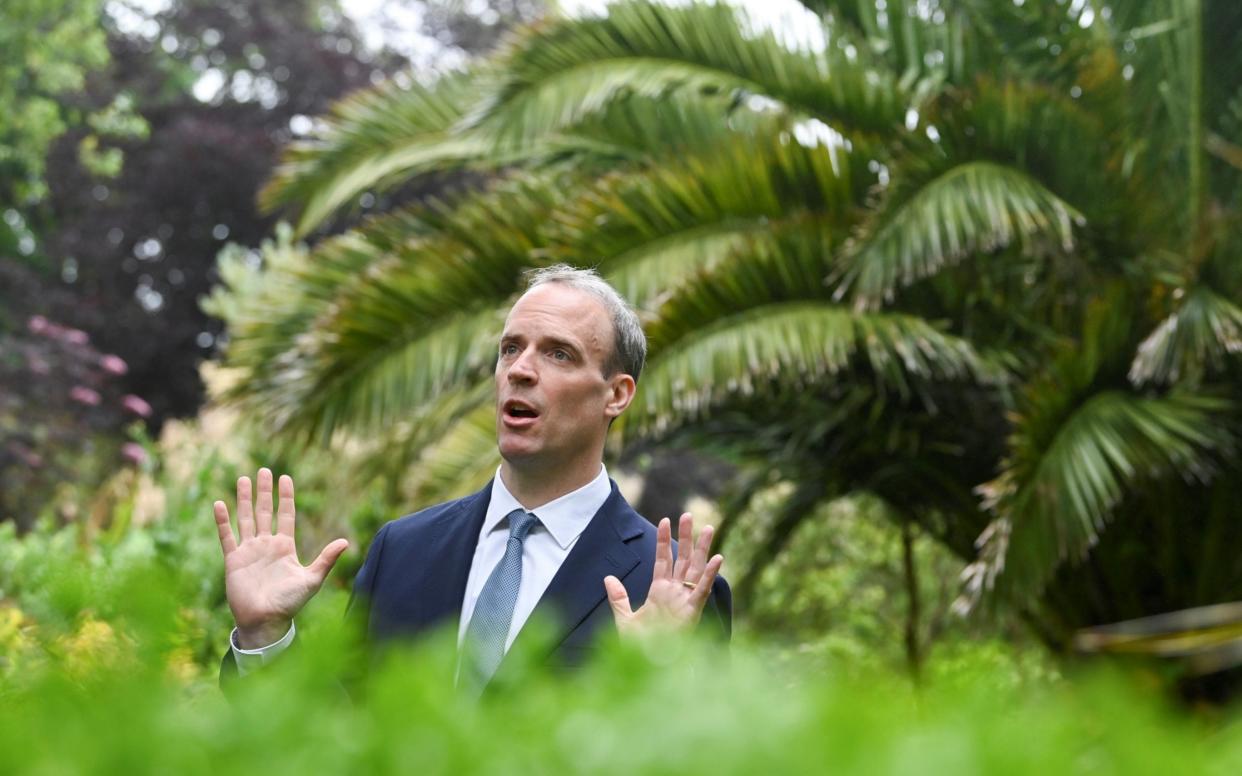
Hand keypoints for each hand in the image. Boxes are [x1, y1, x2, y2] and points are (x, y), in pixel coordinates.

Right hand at [213, 468, 348, 648]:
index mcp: (285, 547)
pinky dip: (222, 521)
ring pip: (246, 519)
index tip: (285, 477)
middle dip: (264, 492)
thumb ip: (326, 559)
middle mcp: (266, 545)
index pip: (286, 515)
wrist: (266, 621)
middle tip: (264, 470)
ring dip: (244, 499)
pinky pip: (227, 536)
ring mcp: (249, 551)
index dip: (286, 497)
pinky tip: (220, 503)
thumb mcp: (312, 579)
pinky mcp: (233, 560)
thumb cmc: (290, 603)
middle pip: (264, 511)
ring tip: (243, 478)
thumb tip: (346, 542)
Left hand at [604, 513, 723, 637]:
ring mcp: (684, 600)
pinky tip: (718, 558)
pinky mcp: (692, 611)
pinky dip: (710, 574)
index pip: (662, 559)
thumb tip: (608, 578)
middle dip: (685, 537)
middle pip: (681, 558)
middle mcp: (674, 592)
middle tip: (688, 515)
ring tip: (708, 528)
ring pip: (695, 568)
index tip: (665, 520)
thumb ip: (618, 597)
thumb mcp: (625, 619)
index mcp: (659, 591)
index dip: (663, 540)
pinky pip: (702, 589)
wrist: (650, 666)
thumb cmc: (640, 648)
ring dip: (702, 549)